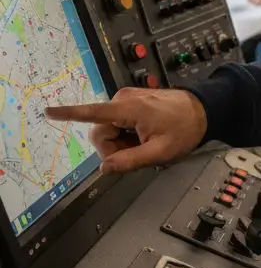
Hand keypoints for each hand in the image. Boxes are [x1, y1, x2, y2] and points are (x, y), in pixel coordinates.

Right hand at [45, 87, 207, 174]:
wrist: (204, 110)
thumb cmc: (185, 128)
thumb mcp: (160, 152)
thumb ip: (130, 161)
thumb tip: (105, 168)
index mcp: (129, 109)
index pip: (92, 113)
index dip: (68, 114)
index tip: (48, 111)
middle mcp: (123, 99)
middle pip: (100, 132)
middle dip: (115, 148)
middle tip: (139, 151)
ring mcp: (127, 99)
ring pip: (109, 130)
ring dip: (123, 142)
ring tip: (146, 140)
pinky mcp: (130, 101)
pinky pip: (118, 123)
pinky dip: (128, 134)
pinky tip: (145, 135)